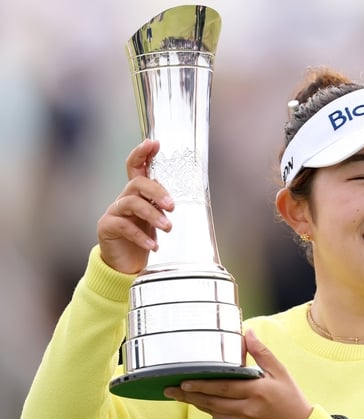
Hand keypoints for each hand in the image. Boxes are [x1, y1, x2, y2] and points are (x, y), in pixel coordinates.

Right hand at [97, 140, 173, 273]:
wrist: (126, 264)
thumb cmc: (146, 237)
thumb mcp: (158, 219)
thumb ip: (164, 206)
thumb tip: (190, 198)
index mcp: (138, 193)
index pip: (136, 166)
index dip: (142, 153)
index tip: (154, 143)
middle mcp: (124, 198)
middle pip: (138, 184)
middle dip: (157, 192)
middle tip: (172, 207)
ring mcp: (114, 212)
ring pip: (132, 203)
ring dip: (153, 215)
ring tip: (168, 228)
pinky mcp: (107, 227)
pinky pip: (123, 226)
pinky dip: (141, 235)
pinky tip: (153, 245)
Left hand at [164, 330, 312, 418]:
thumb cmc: (291, 399)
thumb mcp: (280, 372)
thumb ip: (261, 353)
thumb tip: (247, 333)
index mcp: (258, 391)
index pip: (224, 387)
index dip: (203, 385)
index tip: (185, 381)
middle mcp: (249, 409)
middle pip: (213, 401)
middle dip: (190, 395)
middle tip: (171, 389)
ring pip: (214, 412)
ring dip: (196, 403)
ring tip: (180, 395)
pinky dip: (211, 411)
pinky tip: (202, 403)